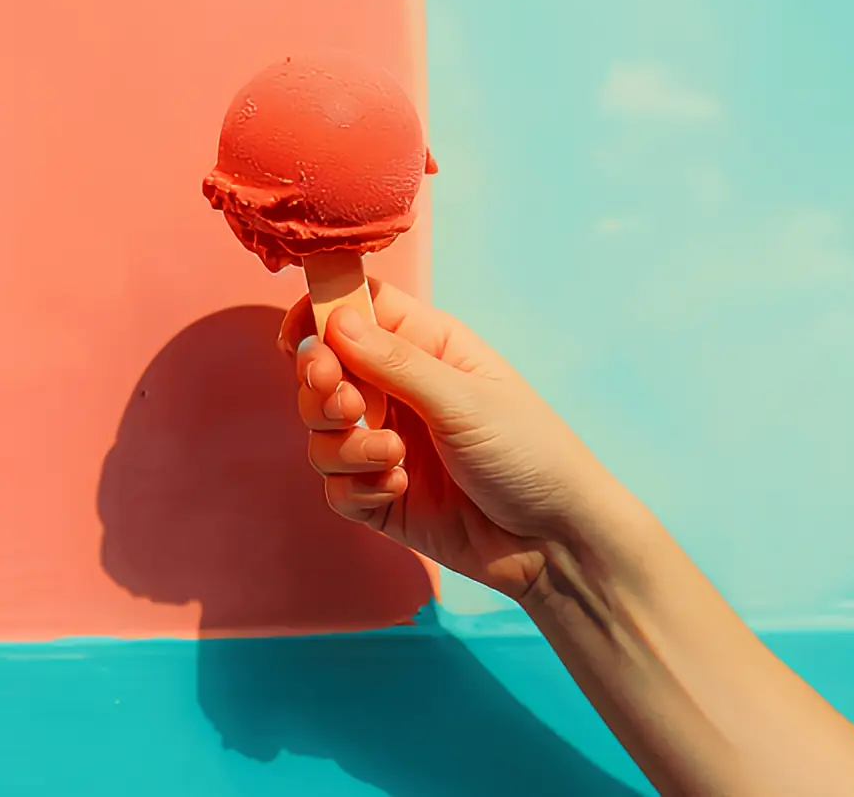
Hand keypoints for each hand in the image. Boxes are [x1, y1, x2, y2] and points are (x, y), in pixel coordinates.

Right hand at [279, 279, 631, 600]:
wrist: (556, 541)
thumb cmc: (529, 453)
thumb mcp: (464, 399)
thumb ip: (395, 362)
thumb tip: (333, 319)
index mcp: (426, 348)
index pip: (355, 311)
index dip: (317, 316)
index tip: (298, 341)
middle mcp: (400, 391)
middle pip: (323, 372)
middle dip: (321, 389)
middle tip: (349, 407)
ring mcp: (388, 445)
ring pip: (320, 433)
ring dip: (344, 446)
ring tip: (392, 458)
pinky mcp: (382, 497)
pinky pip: (336, 486)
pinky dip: (356, 488)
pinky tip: (396, 491)